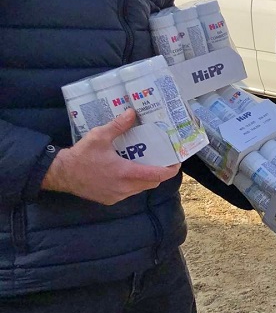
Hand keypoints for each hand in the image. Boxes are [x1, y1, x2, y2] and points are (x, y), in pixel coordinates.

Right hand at [41, 109, 180, 204]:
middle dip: (159, 173)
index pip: (156, 175)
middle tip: (161, 159)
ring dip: (146, 178)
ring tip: (145, 163)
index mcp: (124, 173)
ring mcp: (117, 196)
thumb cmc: (81, 155)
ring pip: (140, 188)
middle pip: (151, 183)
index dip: (170, 170)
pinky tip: (128, 171)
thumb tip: (132, 112)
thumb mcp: (99, 136)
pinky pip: (129, 193)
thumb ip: (118, 125)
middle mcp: (123, 188)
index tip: (176, 162)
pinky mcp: (109, 200)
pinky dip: (133, 184)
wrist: (61, 174)